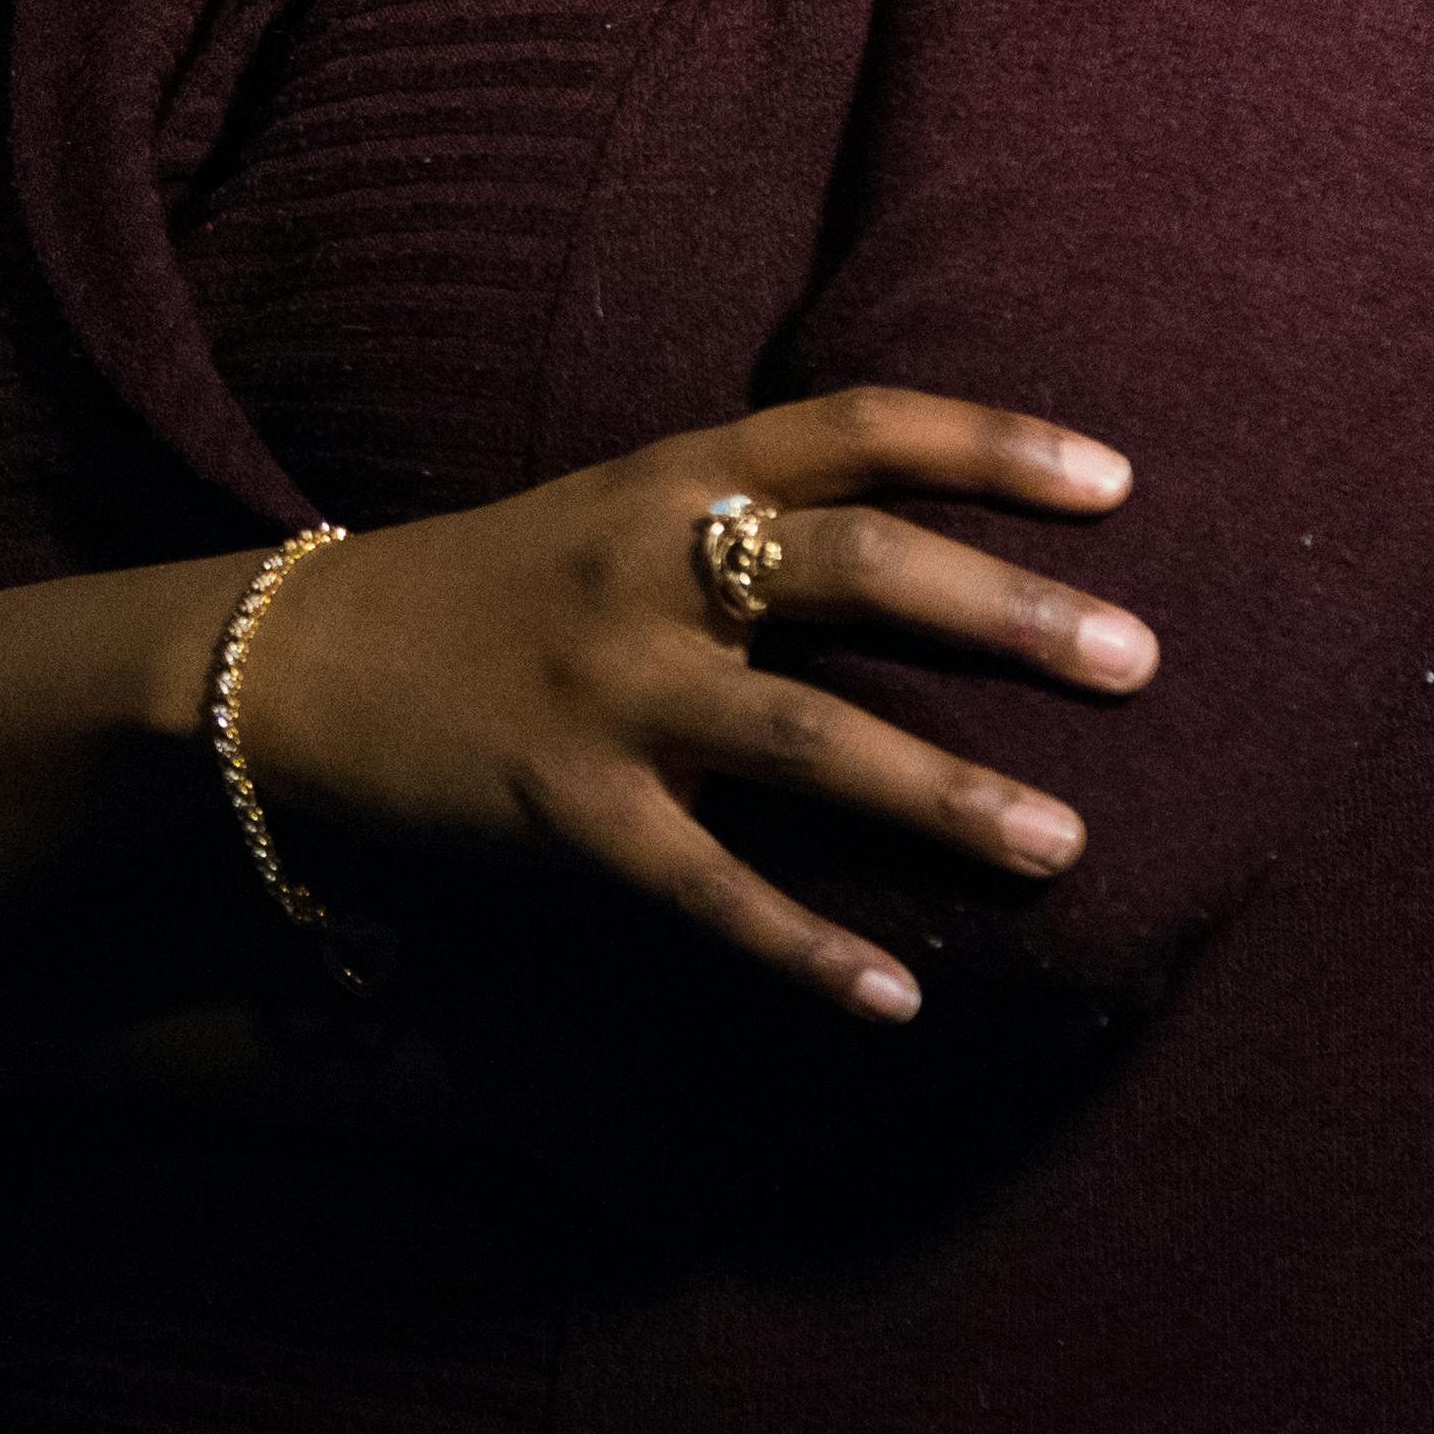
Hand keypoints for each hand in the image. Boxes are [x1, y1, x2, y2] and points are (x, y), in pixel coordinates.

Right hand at [240, 388, 1156, 1024]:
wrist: (295, 660)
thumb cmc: (489, 590)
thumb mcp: (613, 513)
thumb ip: (748, 525)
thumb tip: (935, 563)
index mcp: (669, 479)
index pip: (852, 431)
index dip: (989, 445)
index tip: (1116, 482)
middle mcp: (647, 570)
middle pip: (853, 567)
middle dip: (1006, 612)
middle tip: (1138, 659)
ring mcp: (605, 691)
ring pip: (805, 738)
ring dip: (944, 795)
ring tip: (1065, 844)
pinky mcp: (563, 810)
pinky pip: (708, 889)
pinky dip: (806, 950)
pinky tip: (899, 1002)